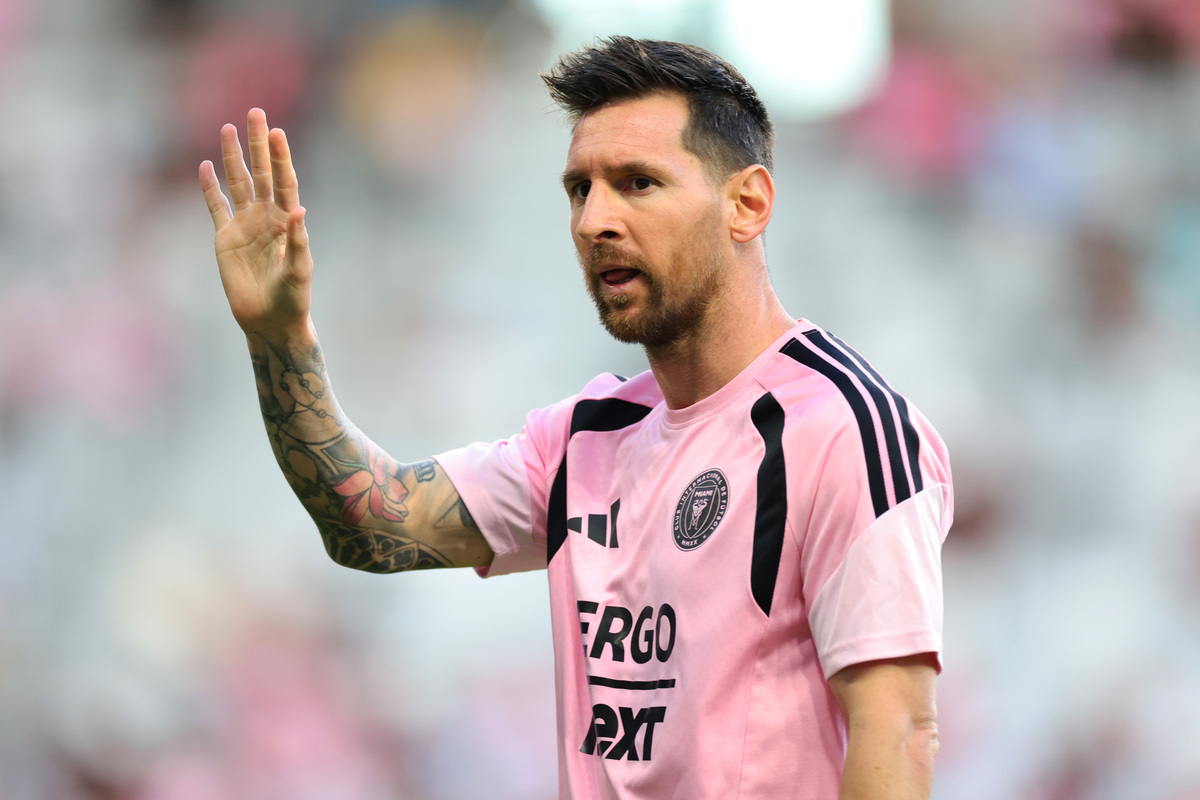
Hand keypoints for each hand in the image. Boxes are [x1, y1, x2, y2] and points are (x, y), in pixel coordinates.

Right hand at [199, 108, 312, 338]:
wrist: (270, 320)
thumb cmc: (292, 298)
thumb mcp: (299, 271)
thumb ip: (299, 242)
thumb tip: (299, 210)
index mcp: (287, 221)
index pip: (284, 182)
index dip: (280, 157)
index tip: (276, 132)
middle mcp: (266, 217)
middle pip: (261, 173)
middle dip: (258, 145)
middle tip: (255, 113)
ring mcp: (245, 225)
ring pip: (237, 183)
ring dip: (232, 157)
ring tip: (228, 128)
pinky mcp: (225, 239)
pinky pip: (216, 207)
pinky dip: (210, 188)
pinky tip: (205, 166)